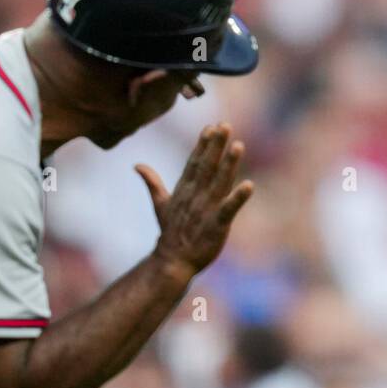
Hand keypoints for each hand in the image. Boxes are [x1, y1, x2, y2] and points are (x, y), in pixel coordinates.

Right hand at [137, 123, 253, 275]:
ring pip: (219, 182)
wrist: (171, 262)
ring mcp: (206, 210)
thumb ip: (152, 183)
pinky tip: (249, 185)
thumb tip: (137, 165)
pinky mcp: (216, 225)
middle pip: (207, 167)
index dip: (203, 144)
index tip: (212, 126)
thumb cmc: (171, 232)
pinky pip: (228, 210)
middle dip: (216, 146)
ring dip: (229, 164)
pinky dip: (237, 198)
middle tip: (225, 125)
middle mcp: (195, 196)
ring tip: (238, 145)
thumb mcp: (160, 204)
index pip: (195, 162)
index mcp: (185, 190)